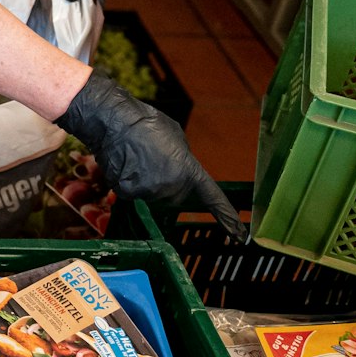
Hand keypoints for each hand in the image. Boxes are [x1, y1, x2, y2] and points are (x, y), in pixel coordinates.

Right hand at [56, 70, 243, 239]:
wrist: (115, 121)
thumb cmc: (145, 123)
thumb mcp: (175, 137)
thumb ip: (181, 159)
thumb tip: (177, 167)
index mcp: (189, 170)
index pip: (211, 198)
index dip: (226, 217)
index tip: (240, 236)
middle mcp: (173, 186)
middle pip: (172, 196)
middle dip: (165, 182)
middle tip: (151, 159)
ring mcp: (151, 191)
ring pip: (150, 194)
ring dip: (143, 180)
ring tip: (135, 157)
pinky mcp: (129, 193)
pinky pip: (131, 192)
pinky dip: (126, 180)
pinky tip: (123, 163)